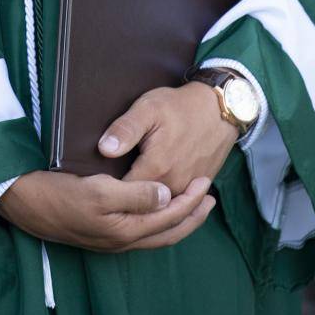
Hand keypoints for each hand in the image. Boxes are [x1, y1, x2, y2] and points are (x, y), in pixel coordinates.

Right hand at [0, 170, 215, 252]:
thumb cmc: (61, 193)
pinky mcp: (101, 231)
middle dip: (192, 216)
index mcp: (125, 231)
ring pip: (154, 233)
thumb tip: (167, 197)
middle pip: (167, 232)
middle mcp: (121, 240)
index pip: (169, 217)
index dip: (190, 201)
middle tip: (211, 199)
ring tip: (192, 203)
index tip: (206, 182)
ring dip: (177, 219)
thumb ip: (136, 196)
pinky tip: (157, 207)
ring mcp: (111, 238)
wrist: (25, 201)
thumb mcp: (100, 191)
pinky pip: (141, 229)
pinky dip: (158, 219)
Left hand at [97, 82, 238, 196]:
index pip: (123, 193)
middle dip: (124, 202)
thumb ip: (125, 129)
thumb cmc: (179, 106)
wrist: (219, 109)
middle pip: (141, 205)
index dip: (107, 191)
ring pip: (159, 208)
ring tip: (124, 199)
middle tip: (107, 195)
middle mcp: (173, 185)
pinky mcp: (197, 188)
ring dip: (143, 206)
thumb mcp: (148, 108)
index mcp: (155, 168)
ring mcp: (187, 189)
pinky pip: (176, 204)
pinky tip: (149, 198)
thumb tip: (103, 150)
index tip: (95, 187)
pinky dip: (162, 203)